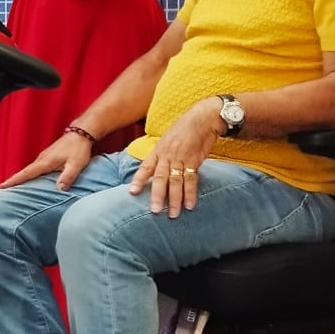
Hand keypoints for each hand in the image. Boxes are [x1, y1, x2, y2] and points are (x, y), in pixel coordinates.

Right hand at [5, 129, 93, 190]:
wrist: (81, 133)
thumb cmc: (78, 148)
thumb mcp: (76, 164)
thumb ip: (68, 177)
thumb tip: (59, 189)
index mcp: (45, 162)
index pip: (26, 173)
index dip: (14, 180)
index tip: (3, 186)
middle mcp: (42, 159)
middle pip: (25, 173)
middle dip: (15, 181)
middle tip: (5, 191)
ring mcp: (44, 157)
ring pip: (31, 170)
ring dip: (22, 178)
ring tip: (15, 188)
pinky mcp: (48, 157)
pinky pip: (37, 168)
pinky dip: (31, 174)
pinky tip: (31, 181)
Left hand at [127, 98, 220, 216]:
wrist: (202, 118)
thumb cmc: (184, 129)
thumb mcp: (167, 139)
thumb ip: (160, 155)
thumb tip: (153, 169)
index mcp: (158, 151)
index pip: (146, 167)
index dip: (138, 180)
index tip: (132, 192)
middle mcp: (167, 156)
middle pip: (160, 178)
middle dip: (157, 195)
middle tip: (154, 211)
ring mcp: (181, 159)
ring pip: (176, 182)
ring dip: (174, 199)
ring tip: (172, 214)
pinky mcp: (194, 161)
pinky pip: (192, 179)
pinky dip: (190, 193)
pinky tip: (190, 204)